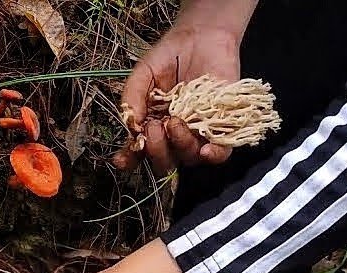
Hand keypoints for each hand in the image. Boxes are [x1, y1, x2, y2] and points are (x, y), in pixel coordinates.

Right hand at [115, 16, 244, 173]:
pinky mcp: (222, 127)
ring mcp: (198, 132)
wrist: (201, 36)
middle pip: (164, 161)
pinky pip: (221, 153)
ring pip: (188, 157)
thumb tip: (130, 125)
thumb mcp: (143, 73)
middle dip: (156, 150)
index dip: (130, 159)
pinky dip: (213, 156)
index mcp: (152, 125)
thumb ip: (132, 96)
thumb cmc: (171, 56)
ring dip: (179, 146)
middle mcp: (174, 135)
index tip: (123, 159)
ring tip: (174, 122)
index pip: (140, 151)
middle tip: (154, 127)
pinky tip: (205, 149)